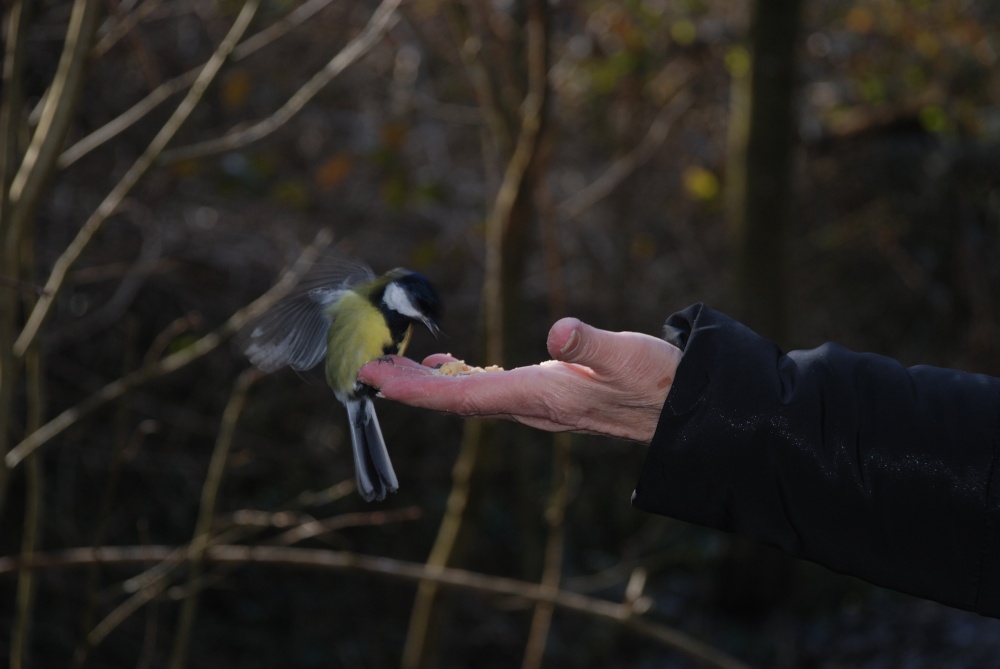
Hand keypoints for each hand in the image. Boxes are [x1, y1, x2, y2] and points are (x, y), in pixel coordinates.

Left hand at [357, 317, 682, 442]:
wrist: (684, 407)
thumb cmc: (658, 381)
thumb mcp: (628, 356)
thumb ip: (591, 345)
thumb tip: (559, 333)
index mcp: (541, 397)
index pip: (463, 397)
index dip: (416, 389)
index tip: (376, 379)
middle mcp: (532, 406)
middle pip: (456, 401)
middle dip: (409, 388)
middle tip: (365, 372)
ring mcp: (539, 404)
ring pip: (470, 397)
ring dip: (429, 385)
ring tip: (394, 368)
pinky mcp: (548, 395)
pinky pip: (490, 390)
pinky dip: (460, 378)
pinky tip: (450, 365)